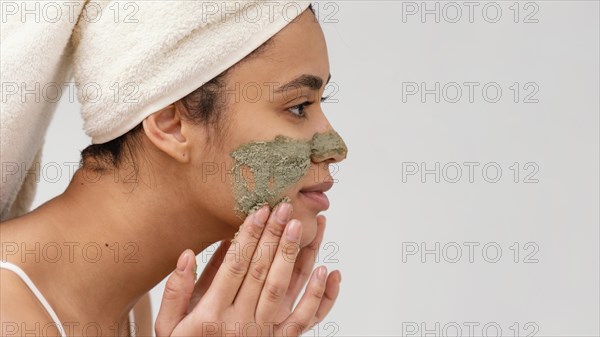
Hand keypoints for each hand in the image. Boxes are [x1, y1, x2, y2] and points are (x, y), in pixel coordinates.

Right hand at [154, 203, 341, 336]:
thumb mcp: (168, 326)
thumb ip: (175, 291)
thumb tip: (188, 254)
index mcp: (211, 315)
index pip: (235, 266)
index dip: (249, 236)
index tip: (260, 211)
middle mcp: (239, 323)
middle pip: (261, 271)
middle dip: (274, 236)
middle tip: (285, 207)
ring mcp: (262, 334)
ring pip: (282, 289)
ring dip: (294, 255)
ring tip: (302, 226)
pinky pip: (303, 320)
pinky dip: (319, 297)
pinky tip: (328, 272)